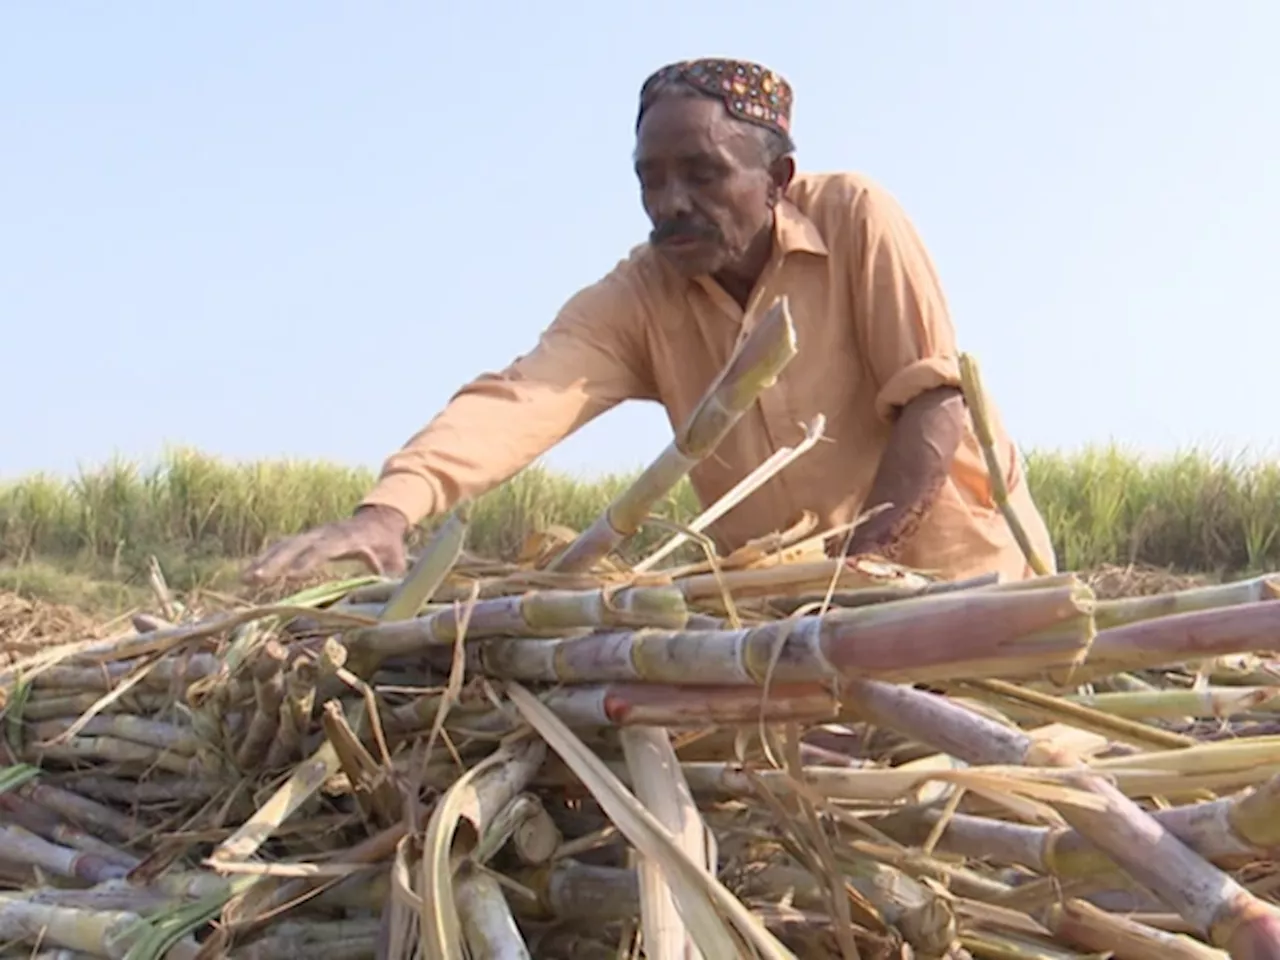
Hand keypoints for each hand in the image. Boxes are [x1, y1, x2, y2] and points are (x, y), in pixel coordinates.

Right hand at [242, 505, 409, 585]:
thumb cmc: (388, 542)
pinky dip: (265, 559)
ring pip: (285, 545)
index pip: (326, 548)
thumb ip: (393, 573)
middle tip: (255, 578)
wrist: (379, 518)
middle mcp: (326, 533)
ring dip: (264, 561)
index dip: (309, 560)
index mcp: (348, 537)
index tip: (293, 575)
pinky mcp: (305, 539)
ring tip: (244, 579)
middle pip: (297, 545)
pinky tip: (248, 575)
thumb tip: (392, 594)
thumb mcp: (396, 556)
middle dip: (275, 561)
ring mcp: (313, 535)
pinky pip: (282, 548)